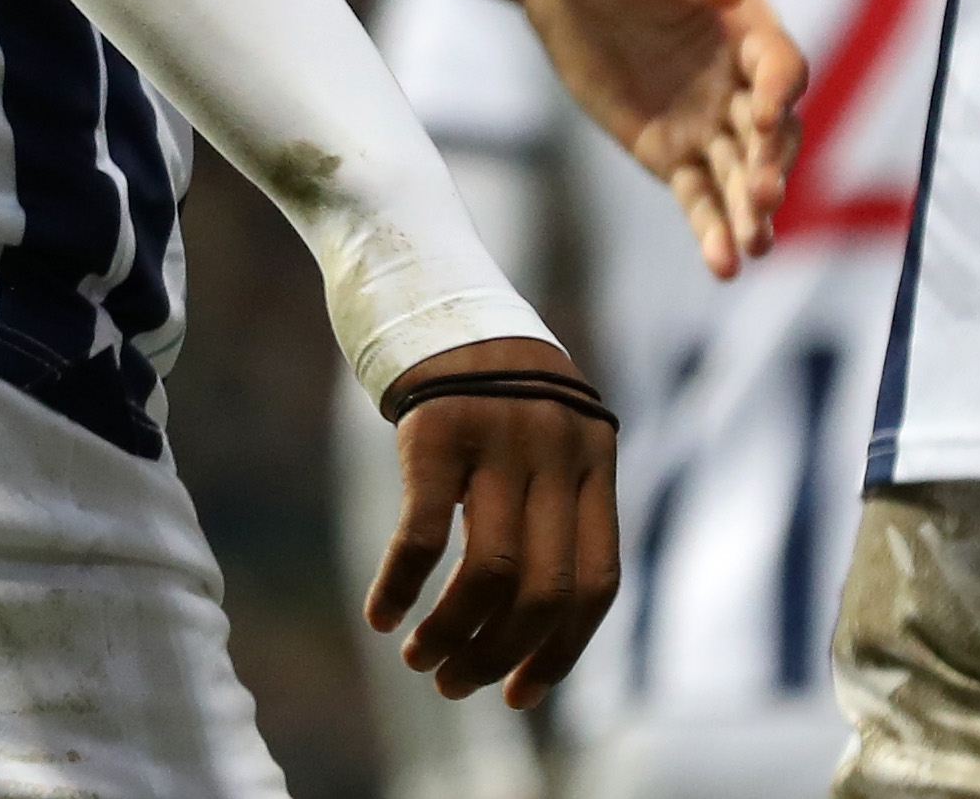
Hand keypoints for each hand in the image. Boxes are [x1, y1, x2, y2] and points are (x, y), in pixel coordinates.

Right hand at [366, 337, 620, 707]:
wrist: (430, 285)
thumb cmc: (487, 379)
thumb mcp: (548, 429)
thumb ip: (556, 503)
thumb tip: (535, 624)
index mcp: (594, 457)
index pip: (598, 584)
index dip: (561, 653)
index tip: (519, 694)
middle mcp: (558, 449)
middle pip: (545, 591)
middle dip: (499, 655)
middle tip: (454, 684)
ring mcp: (500, 437)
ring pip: (491, 574)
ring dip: (452, 636)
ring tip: (421, 660)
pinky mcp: (437, 429)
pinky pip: (423, 535)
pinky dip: (399, 589)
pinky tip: (381, 616)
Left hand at [478, 0, 808, 278]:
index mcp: (747, 24)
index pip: (781, 65)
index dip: (777, 89)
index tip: (761, 114)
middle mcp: (737, 79)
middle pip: (772, 132)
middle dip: (770, 165)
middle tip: (759, 197)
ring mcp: (707, 119)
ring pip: (740, 175)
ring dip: (750, 212)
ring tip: (749, 247)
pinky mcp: (670, 150)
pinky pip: (699, 196)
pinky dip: (712, 231)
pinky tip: (723, 266)